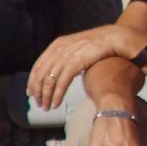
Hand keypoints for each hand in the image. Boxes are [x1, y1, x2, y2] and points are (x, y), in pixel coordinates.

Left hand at [27, 25, 146, 110]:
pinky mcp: (74, 63)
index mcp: (58, 44)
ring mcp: (66, 56)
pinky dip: (56, 95)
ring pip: (48, 81)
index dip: (32, 81)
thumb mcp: (78, 47)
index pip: (38, 65)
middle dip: (37, 92)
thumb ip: (68, 56)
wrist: (115, 38)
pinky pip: (60, 83)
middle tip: (39, 104)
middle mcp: (59, 49)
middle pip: (40, 74)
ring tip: (47, 107)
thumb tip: (62, 70)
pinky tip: (56, 103)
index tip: (31, 93)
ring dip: (46, 96)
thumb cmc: (101, 44)